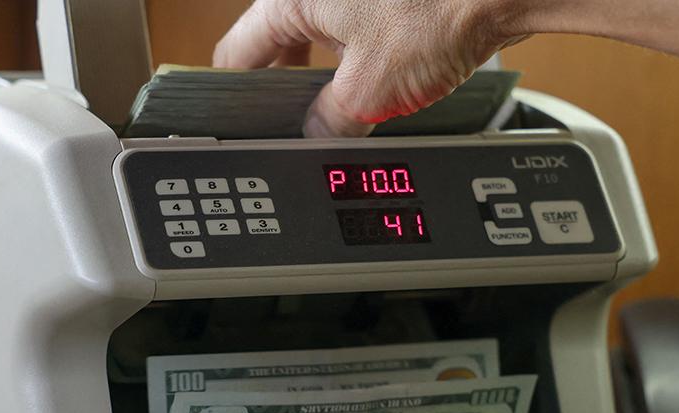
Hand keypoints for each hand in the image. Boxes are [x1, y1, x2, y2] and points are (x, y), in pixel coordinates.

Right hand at [213, 0, 527, 136]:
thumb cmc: (440, 9)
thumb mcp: (369, 92)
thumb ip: (330, 122)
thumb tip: (319, 135)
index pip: (239, 54)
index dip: (240, 98)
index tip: (246, 125)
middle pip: (278, 44)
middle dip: (288, 87)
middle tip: (299, 126)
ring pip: (320, 38)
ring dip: (327, 75)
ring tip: (345, 109)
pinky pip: (356, 30)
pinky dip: (359, 58)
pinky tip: (380, 85)